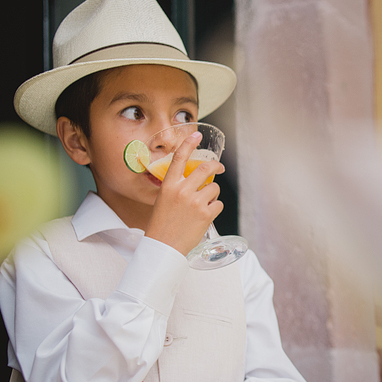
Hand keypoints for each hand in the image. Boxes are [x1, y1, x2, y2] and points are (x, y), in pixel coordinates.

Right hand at [145, 131, 224, 255]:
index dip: (188, 144)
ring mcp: (195, 202)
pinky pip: (218, 204)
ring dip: (213, 195)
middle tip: (219, 168)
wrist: (163, 247)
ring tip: (202, 206)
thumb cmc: (162, 225)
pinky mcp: (206, 214)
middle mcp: (182, 191)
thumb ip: (177, 188)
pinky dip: (215, 209)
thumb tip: (196, 181)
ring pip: (214, 188)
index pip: (179, 159)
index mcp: (168, 186)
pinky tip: (204, 216)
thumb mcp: (163, 201)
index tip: (196, 135)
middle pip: (205, 168)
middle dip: (216, 167)